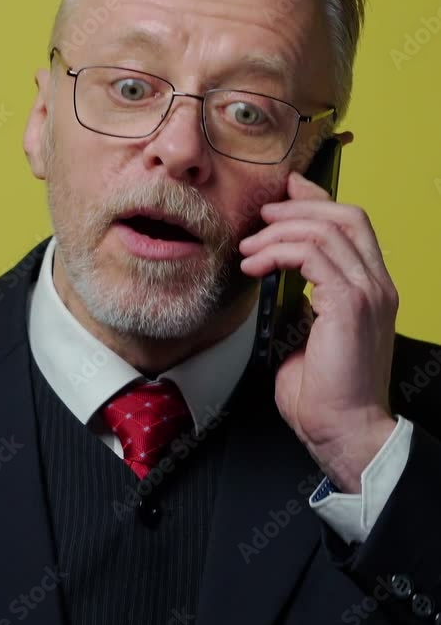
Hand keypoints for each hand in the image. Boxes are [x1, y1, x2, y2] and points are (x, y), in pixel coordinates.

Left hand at [239, 170, 398, 491]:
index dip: (318, 200)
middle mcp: (377, 286)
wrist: (343, 430)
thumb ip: (302, 304)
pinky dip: (278, 252)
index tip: (284, 194)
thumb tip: (277, 284)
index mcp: (371, 290)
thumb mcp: (309, 335)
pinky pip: (312, 255)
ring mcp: (368, 293)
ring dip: (279, 232)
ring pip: (326, 230)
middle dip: (298, 206)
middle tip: (262, 215)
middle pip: (345, 215)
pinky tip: (256, 266)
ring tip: (248, 249)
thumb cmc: (325, 395)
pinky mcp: (349, 304)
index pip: (352, 225)